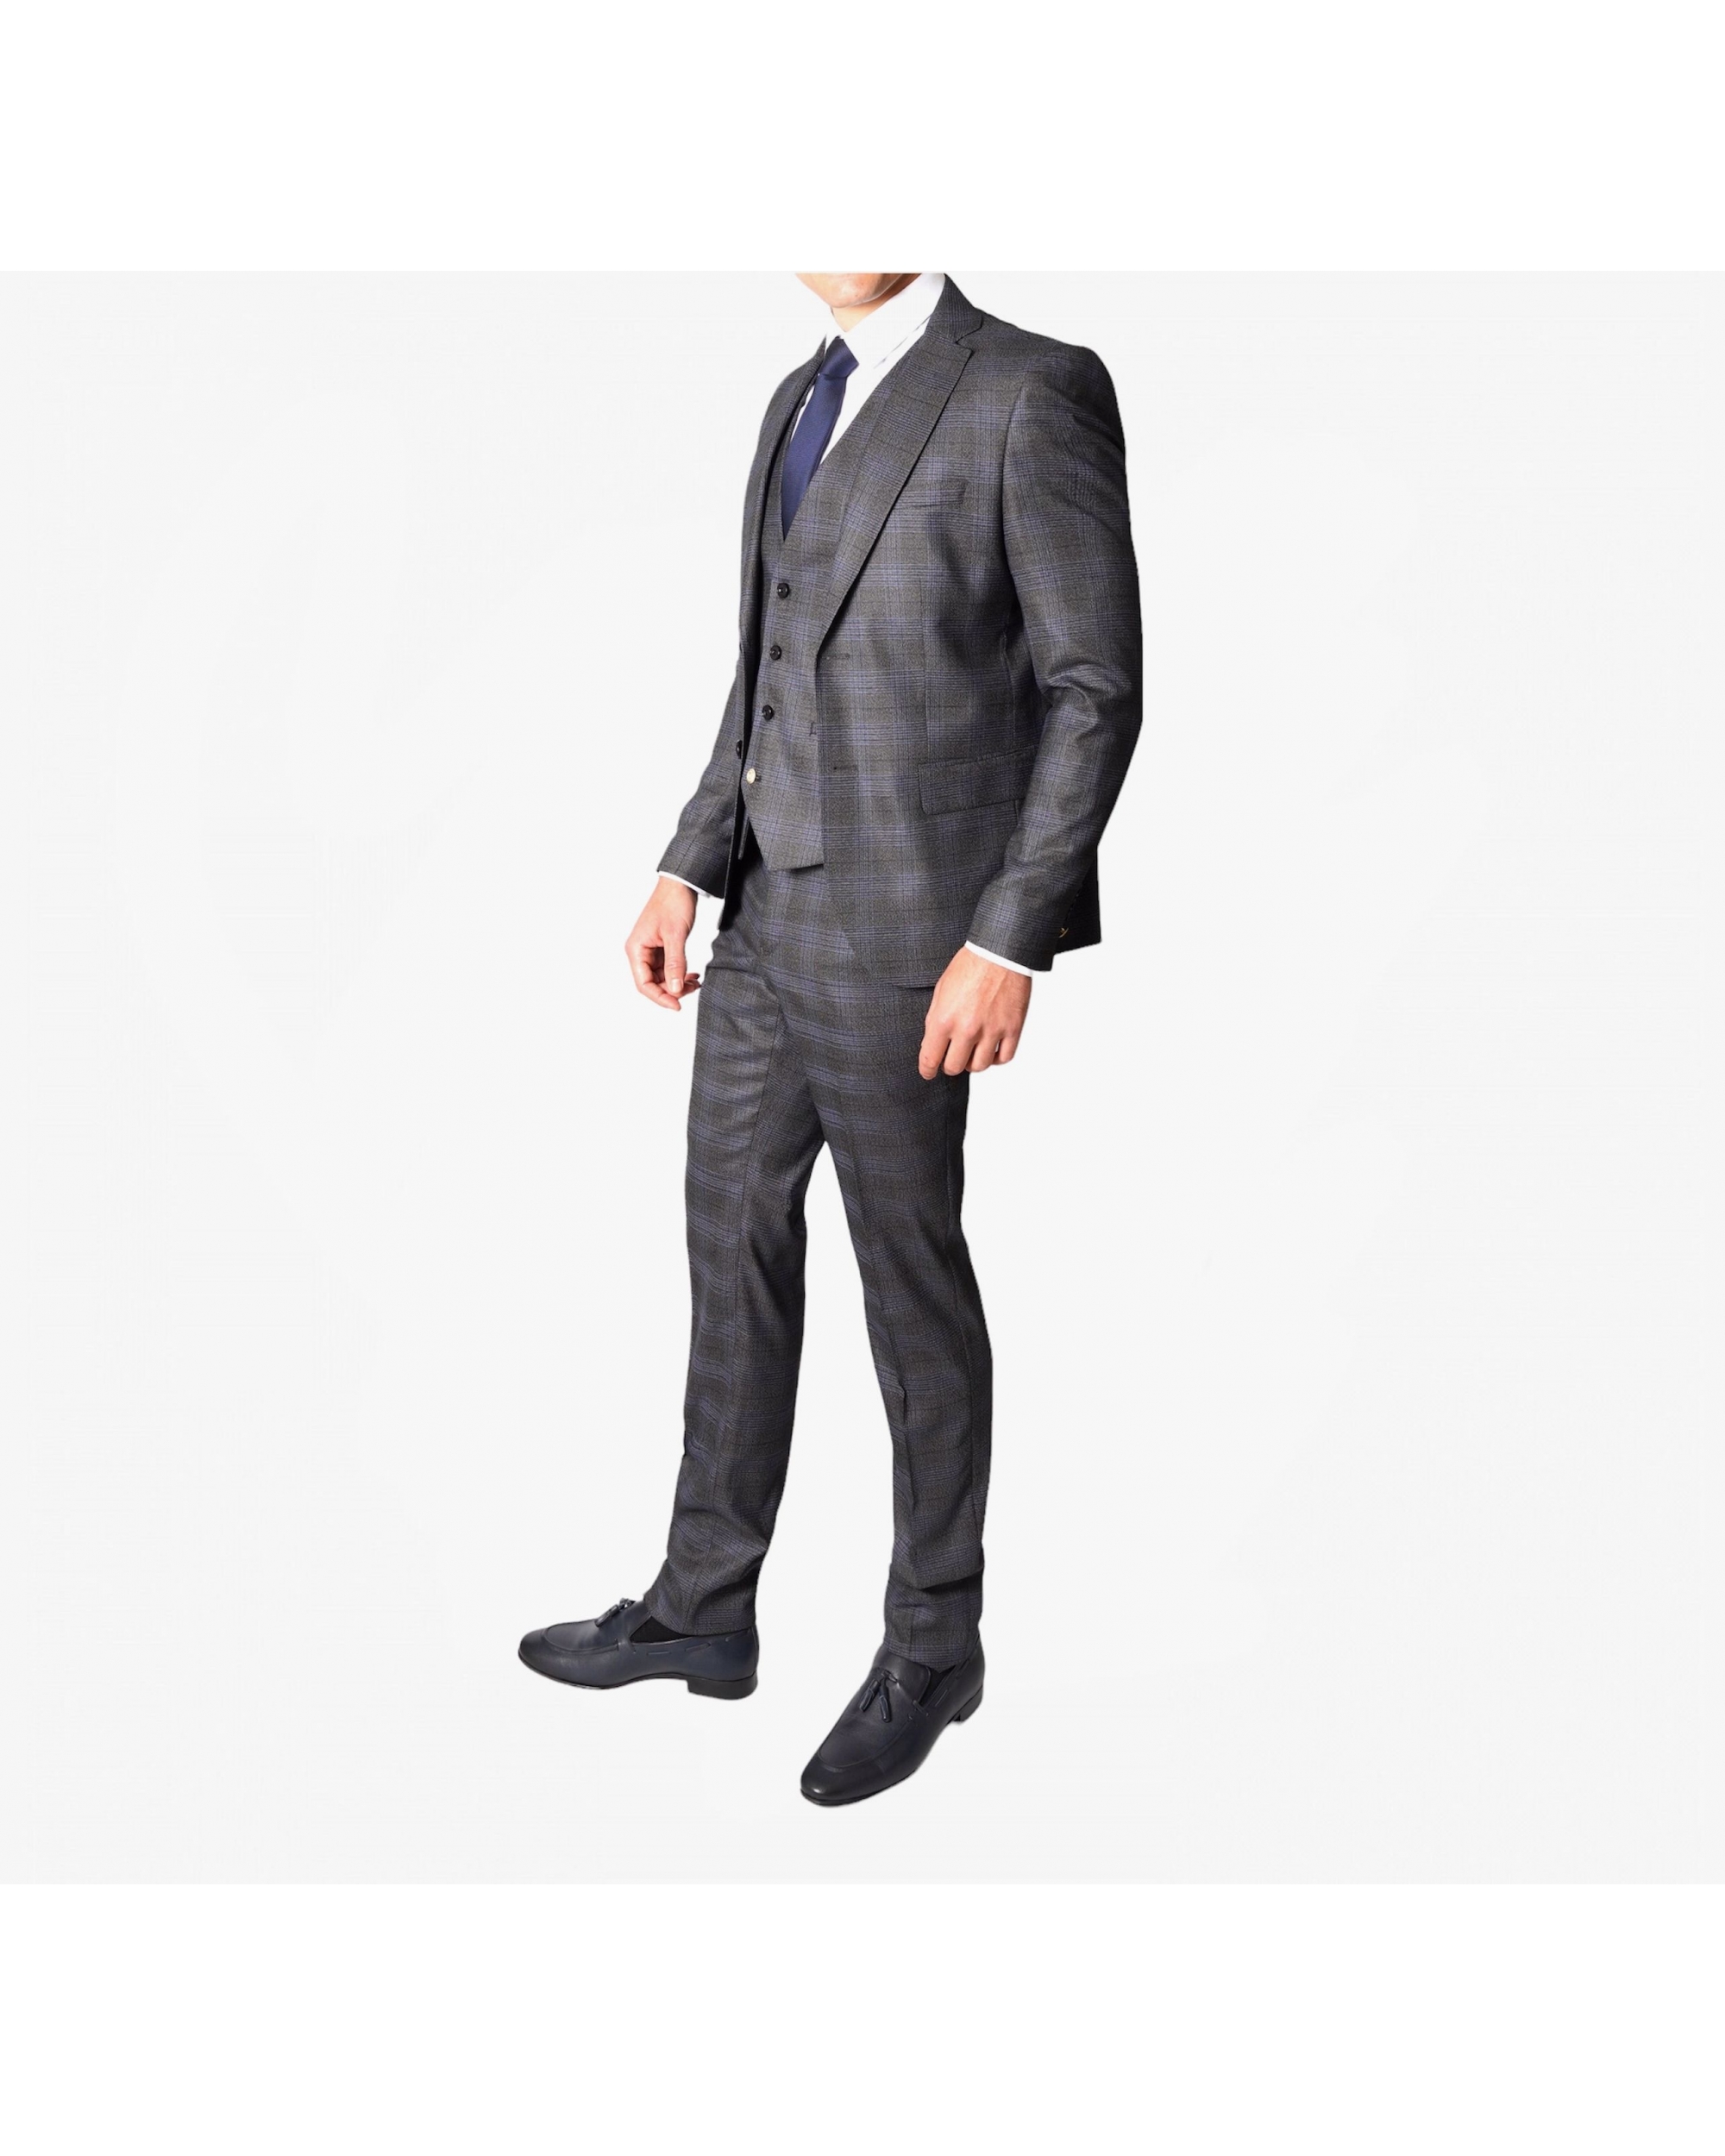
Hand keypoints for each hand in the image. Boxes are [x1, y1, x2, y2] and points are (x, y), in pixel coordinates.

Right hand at [625, 877, 700, 1009]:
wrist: (680, 884)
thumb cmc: (673, 903)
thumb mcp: (675, 935)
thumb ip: (675, 964)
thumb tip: (674, 990)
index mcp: (636, 949)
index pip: (643, 984)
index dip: (660, 998)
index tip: (678, 1005)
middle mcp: (640, 951)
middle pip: (653, 983)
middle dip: (672, 990)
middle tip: (692, 989)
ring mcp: (651, 950)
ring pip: (662, 977)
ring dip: (678, 983)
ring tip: (696, 981)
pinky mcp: (661, 947)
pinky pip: (669, 967)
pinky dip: (680, 973)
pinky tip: (693, 975)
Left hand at [918, 948, 1031, 1077]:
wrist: (999, 951)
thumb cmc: (969, 966)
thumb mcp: (941, 991)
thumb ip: (935, 1019)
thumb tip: (933, 1043)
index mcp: (944, 1019)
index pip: (930, 1059)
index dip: (927, 1070)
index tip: (928, 1072)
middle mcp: (967, 1029)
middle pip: (955, 1067)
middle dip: (950, 1065)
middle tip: (951, 1058)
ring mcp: (991, 1031)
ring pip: (980, 1066)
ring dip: (973, 1062)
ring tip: (972, 1052)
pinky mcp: (1012, 1028)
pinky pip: (1004, 1057)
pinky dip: (997, 1058)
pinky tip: (992, 1049)